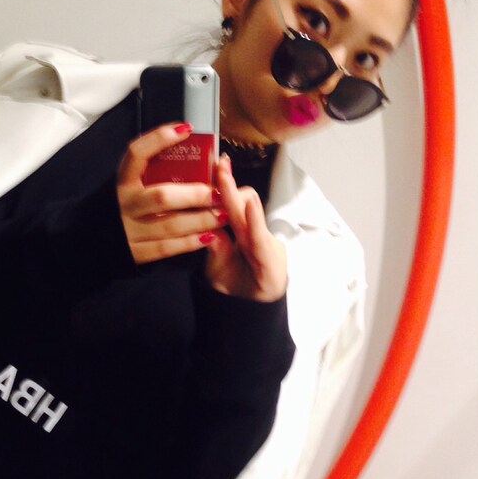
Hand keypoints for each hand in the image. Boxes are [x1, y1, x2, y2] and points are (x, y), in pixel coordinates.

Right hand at [117, 123, 226, 263]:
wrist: (98, 241)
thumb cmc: (127, 207)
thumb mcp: (134, 185)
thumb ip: (160, 173)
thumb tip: (209, 157)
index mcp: (123, 181)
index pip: (136, 153)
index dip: (159, 139)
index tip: (185, 129)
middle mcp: (125, 204)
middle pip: (162, 196)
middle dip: (195, 195)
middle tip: (219, 193)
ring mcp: (129, 230)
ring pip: (169, 225)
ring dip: (200, 220)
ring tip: (222, 216)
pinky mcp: (136, 252)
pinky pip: (167, 247)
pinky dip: (190, 242)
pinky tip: (209, 236)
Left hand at [203, 154, 287, 301]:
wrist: (251, 315)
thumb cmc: (236, 285)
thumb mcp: (217, 265)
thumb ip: (214, 246)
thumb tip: (205, 225)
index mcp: (239, 232)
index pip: (231, 203)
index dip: (223, 184)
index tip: (214, 163)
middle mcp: (253, 233)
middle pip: (242, 202)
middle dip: (228, 183)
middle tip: (219, 162)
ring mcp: (264, 244)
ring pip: (250, 215)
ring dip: (236, 197)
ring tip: (224, 177)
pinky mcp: (271, 260)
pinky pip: (260, 238)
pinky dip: (255, 220)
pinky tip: (250, 206)